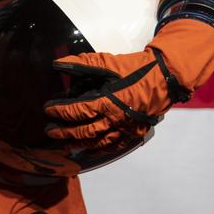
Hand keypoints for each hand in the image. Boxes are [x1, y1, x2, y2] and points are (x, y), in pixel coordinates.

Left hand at [43, 19, 213, 149]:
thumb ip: (81, 63)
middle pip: (85, 131)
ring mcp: (126, 128)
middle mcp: (116, 119)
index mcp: (108, 101)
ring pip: (98, 142)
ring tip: (64, 144)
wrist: (166, 77)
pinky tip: (88, 151)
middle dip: (65, 132)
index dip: (60, 111)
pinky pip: (114, 146)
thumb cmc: (135, 68)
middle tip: (50, 131)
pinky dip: (99, 150)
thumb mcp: (107, 62)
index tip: (48, 109)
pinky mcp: (135, 132)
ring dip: (78, 144)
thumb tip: (57, 63)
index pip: (77, 111)